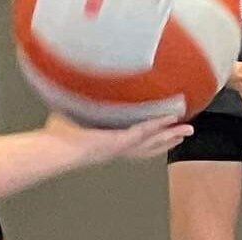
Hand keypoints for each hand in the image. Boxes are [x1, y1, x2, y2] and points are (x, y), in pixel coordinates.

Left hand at [50, 115, 192, 161]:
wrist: (54, 149)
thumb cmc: (57, 137)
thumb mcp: (74, 118)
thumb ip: (79, 106)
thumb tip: (72, 87)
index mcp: (109, 144)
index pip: (136, 143)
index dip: (153, 140)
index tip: (166, 135)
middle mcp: (118, 148)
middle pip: (150, 146)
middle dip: (169, 140)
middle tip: (185, 133)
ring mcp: (120, 145)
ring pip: (152, 140)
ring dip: (169, 134)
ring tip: (186, 130)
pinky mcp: (119, 140)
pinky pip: (143, 131)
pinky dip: (158, 125)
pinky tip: (170, 119)